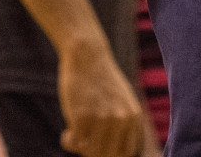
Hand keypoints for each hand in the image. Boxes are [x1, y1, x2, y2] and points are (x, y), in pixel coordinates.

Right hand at [59, 37, 144, 156]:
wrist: (87, 54)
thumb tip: (117, 153)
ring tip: (73, 137)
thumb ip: (125, 127)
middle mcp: (121, 120)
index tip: (98, 148)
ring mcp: (102, 118)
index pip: (125, 154)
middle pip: (108, 156)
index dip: (109, 154)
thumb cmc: (101, 81)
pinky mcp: (82, 115)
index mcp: (134, 119)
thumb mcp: (123, 102)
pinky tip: (66, 133)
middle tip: (84, 144)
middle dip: (93, 153)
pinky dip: (68, 142)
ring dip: (80, 148)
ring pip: (90, 152)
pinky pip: (74, 143)